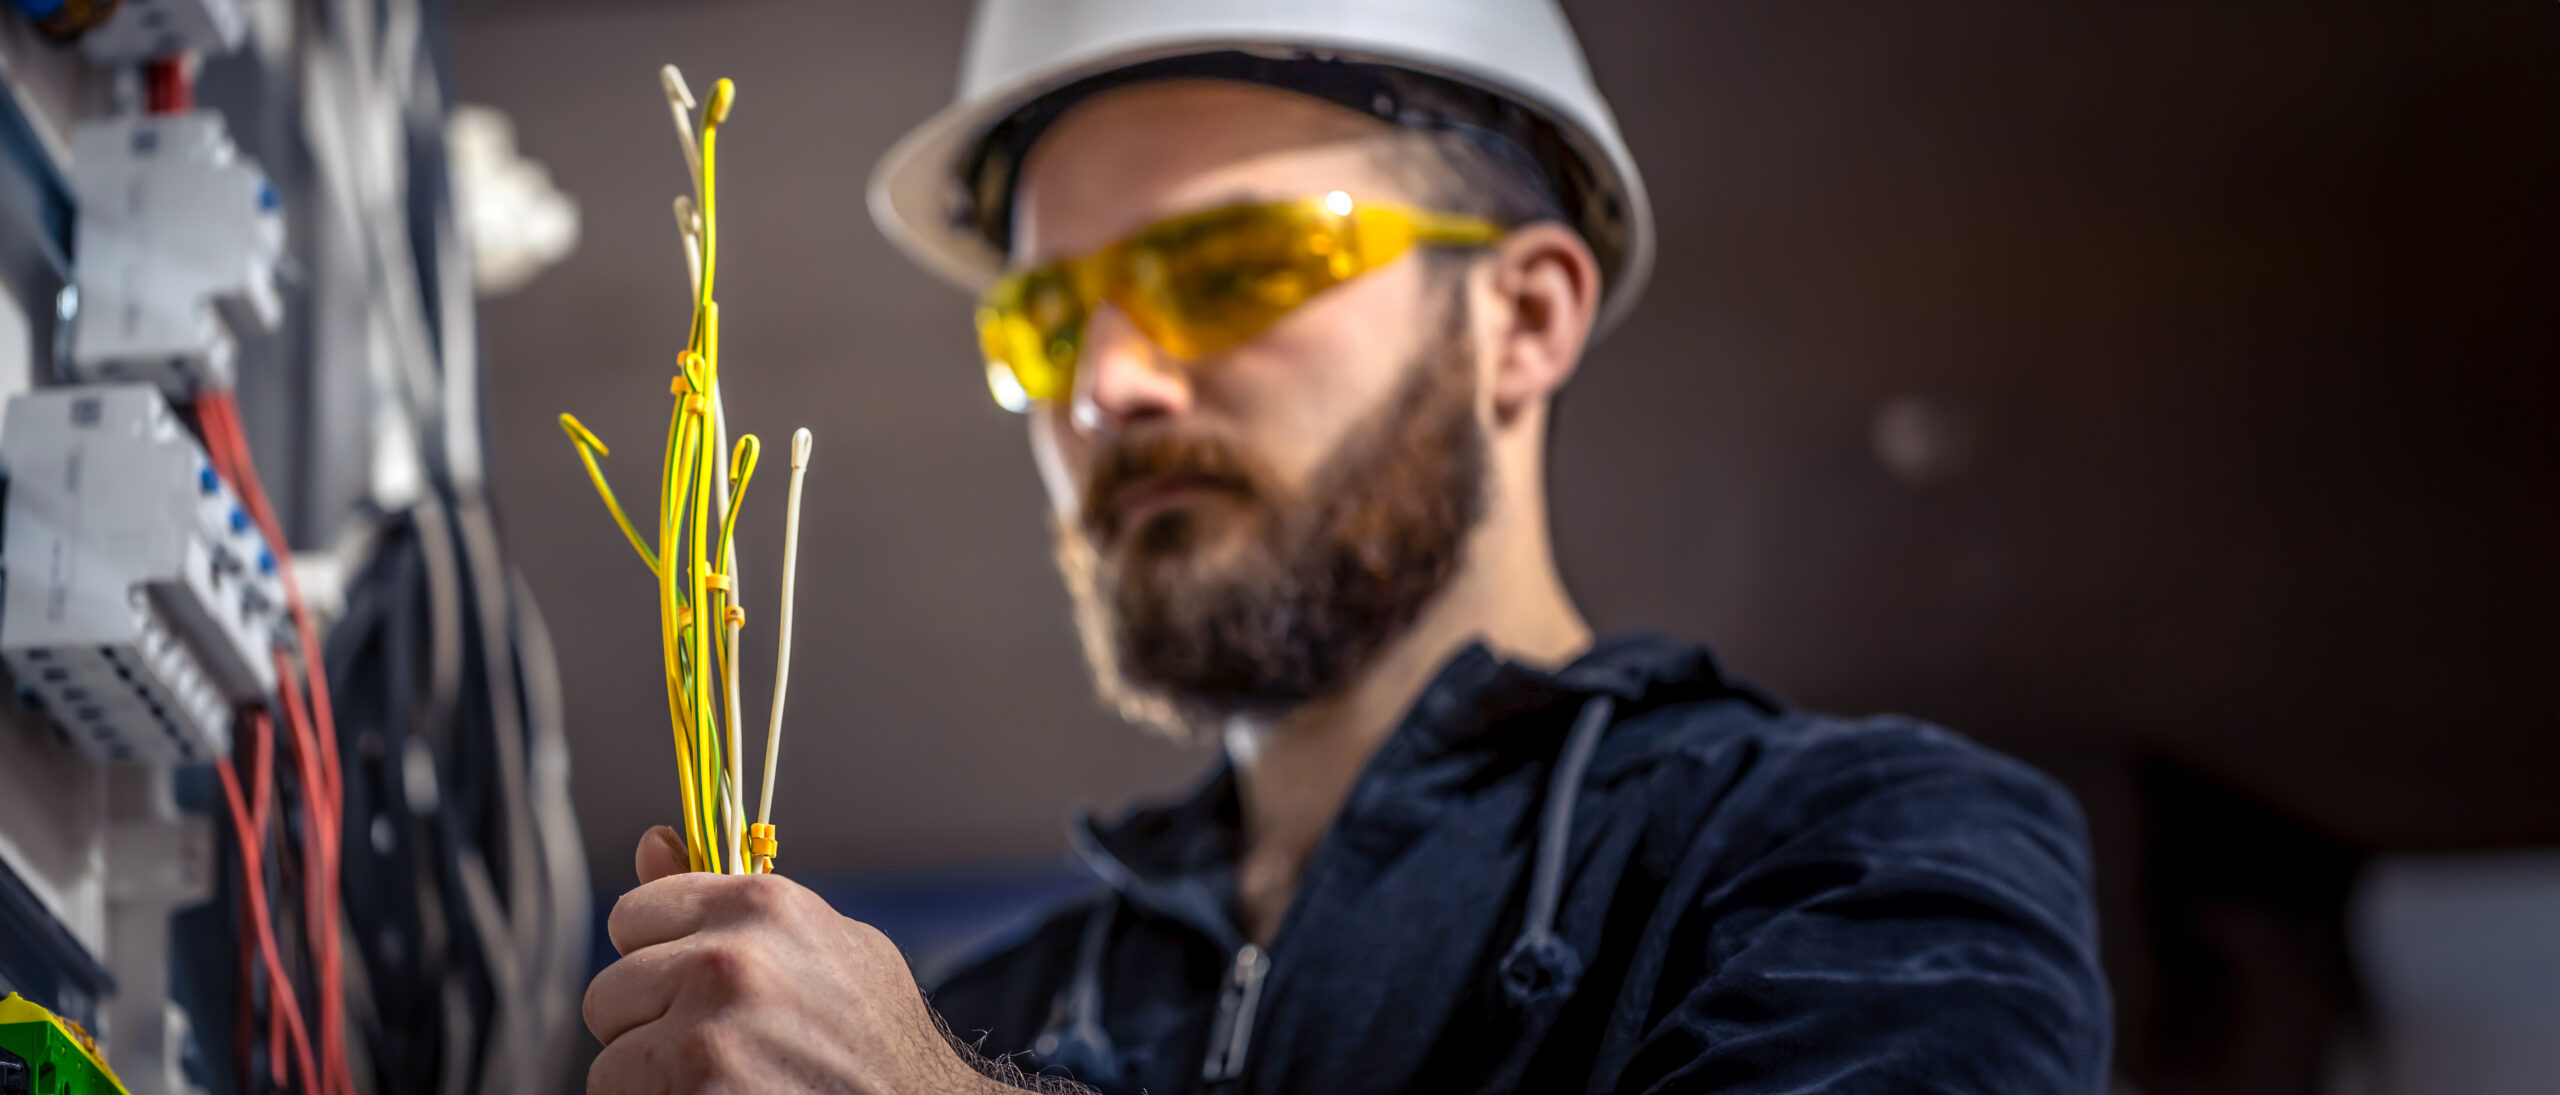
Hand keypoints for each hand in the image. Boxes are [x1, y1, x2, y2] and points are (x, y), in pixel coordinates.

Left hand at [583, 827, 1004, 1092]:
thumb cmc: (878, 1036)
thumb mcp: (824, 943)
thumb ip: (730, 899)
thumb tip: (651, 840)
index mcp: (760, 905)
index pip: (632, 916)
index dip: (657, 958)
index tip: (690, 988)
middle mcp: (729, 961)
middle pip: (609, 994)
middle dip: (648, 1026)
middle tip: (716, 1052)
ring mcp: (708, 1038)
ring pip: (609, 1063)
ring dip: (651, 1083)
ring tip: (722, 1084)